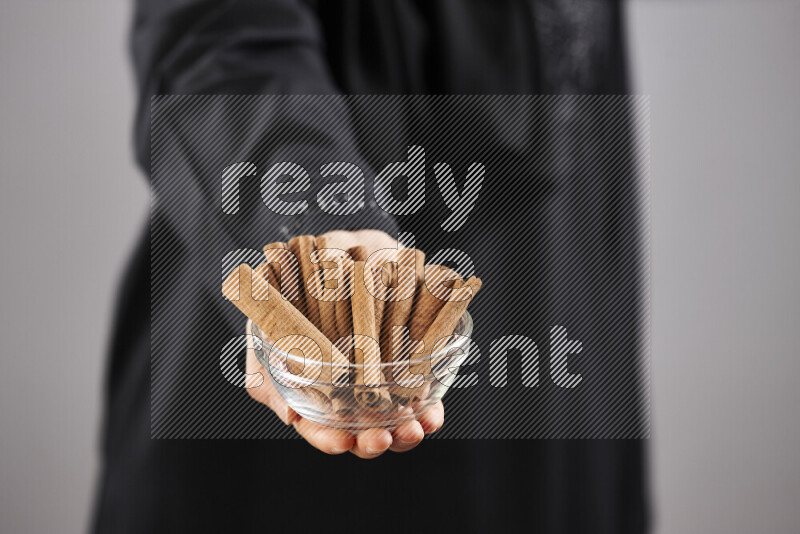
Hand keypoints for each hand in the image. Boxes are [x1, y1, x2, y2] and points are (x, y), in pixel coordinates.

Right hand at [246, 229, 444, 457]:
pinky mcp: (410, 354)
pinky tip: (432, 413)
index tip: (342, 443)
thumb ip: (268, 365)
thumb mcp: (269, 319)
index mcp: (311, 384)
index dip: (328, 438)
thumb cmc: (295, 282)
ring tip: (415, 430)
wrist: (337, 243)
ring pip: (394, 415)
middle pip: (360, 428)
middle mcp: (347, 385)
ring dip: (406, 430)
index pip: (318, 425)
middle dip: (373, 440)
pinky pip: (422, 387)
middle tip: (381, 439)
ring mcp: (381, 373)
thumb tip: (290, 415)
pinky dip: (430, 404)